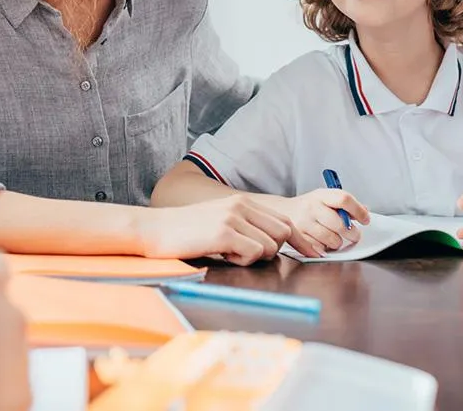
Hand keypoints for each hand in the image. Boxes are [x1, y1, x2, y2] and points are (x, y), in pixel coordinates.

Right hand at [139, 195, 292, 265]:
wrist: (154, 230)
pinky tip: (222, 254)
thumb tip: (273, 244)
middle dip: (273, 250)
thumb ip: (245, 226)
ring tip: (229, 252)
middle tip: (246, 254)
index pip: (284, 221)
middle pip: (283, 233)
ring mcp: (233, 218)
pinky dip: (242, 260)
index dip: (296, 240)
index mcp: (242, 202)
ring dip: (254, 256)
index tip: (307, 253)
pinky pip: (253, 253)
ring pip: (270, 246)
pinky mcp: (224, 233)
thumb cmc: (186, 231)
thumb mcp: (220, 221)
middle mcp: (241, 205)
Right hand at [271, 189, 368, 257]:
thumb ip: (344, 204)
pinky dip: (324, 249)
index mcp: (321, 195)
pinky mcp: (299, 238)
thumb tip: (365, 211)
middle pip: (340, 223)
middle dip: (352, 233)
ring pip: (331, 239)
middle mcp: (312, 207)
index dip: (358, 210)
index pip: (344, 199)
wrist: (282, 212)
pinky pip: (320, 249)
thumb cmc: (309, 207)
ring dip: (338, 242)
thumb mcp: (325, 199)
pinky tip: (322, 242)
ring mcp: (304, 222)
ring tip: (335, 239)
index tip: (365, 219)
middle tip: (354, 235)